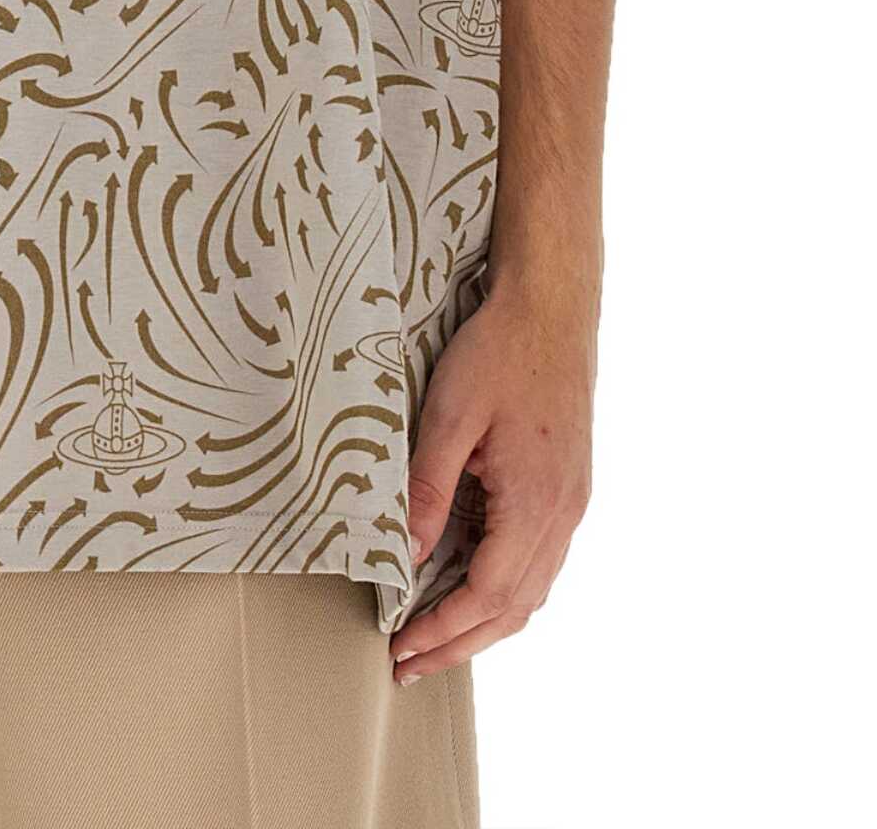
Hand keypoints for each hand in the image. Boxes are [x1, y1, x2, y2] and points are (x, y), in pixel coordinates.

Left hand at [391, 281, 594, 682]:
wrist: (553, 309)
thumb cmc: (499, 352)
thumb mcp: (450, 416)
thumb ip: (430, 490)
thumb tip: (408, 555)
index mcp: (536, 503)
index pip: (488, 595)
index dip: (443, 629)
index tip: (401, 648)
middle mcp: (563, 515)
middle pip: (513, 608)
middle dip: (458, 642)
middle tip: (408, 664)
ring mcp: (571, 505)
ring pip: (531, 590)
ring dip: (482, 622)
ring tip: (433, 637)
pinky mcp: (568, 489)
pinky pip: (538, 561)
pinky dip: (502, 589)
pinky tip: (469, 585)